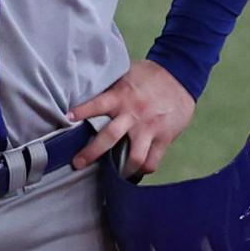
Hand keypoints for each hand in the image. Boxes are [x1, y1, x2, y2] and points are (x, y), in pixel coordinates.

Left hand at [69, 59, 195, 175]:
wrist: (181, 75)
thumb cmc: (151, 74)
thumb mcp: (127, 74)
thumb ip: (111, 87)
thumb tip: (89, 89)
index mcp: (121, 96)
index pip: (97, 104)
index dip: (82, 111)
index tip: (67, 118)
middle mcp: (133, 114)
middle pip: (109, 138)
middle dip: (91, 153)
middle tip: (78, 163)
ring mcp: (149, 128)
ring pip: (133, 157)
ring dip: (121, 170)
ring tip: (112, 176)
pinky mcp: (164, 138)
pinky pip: (152, 161)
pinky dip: (143, 169)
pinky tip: (136, 171)